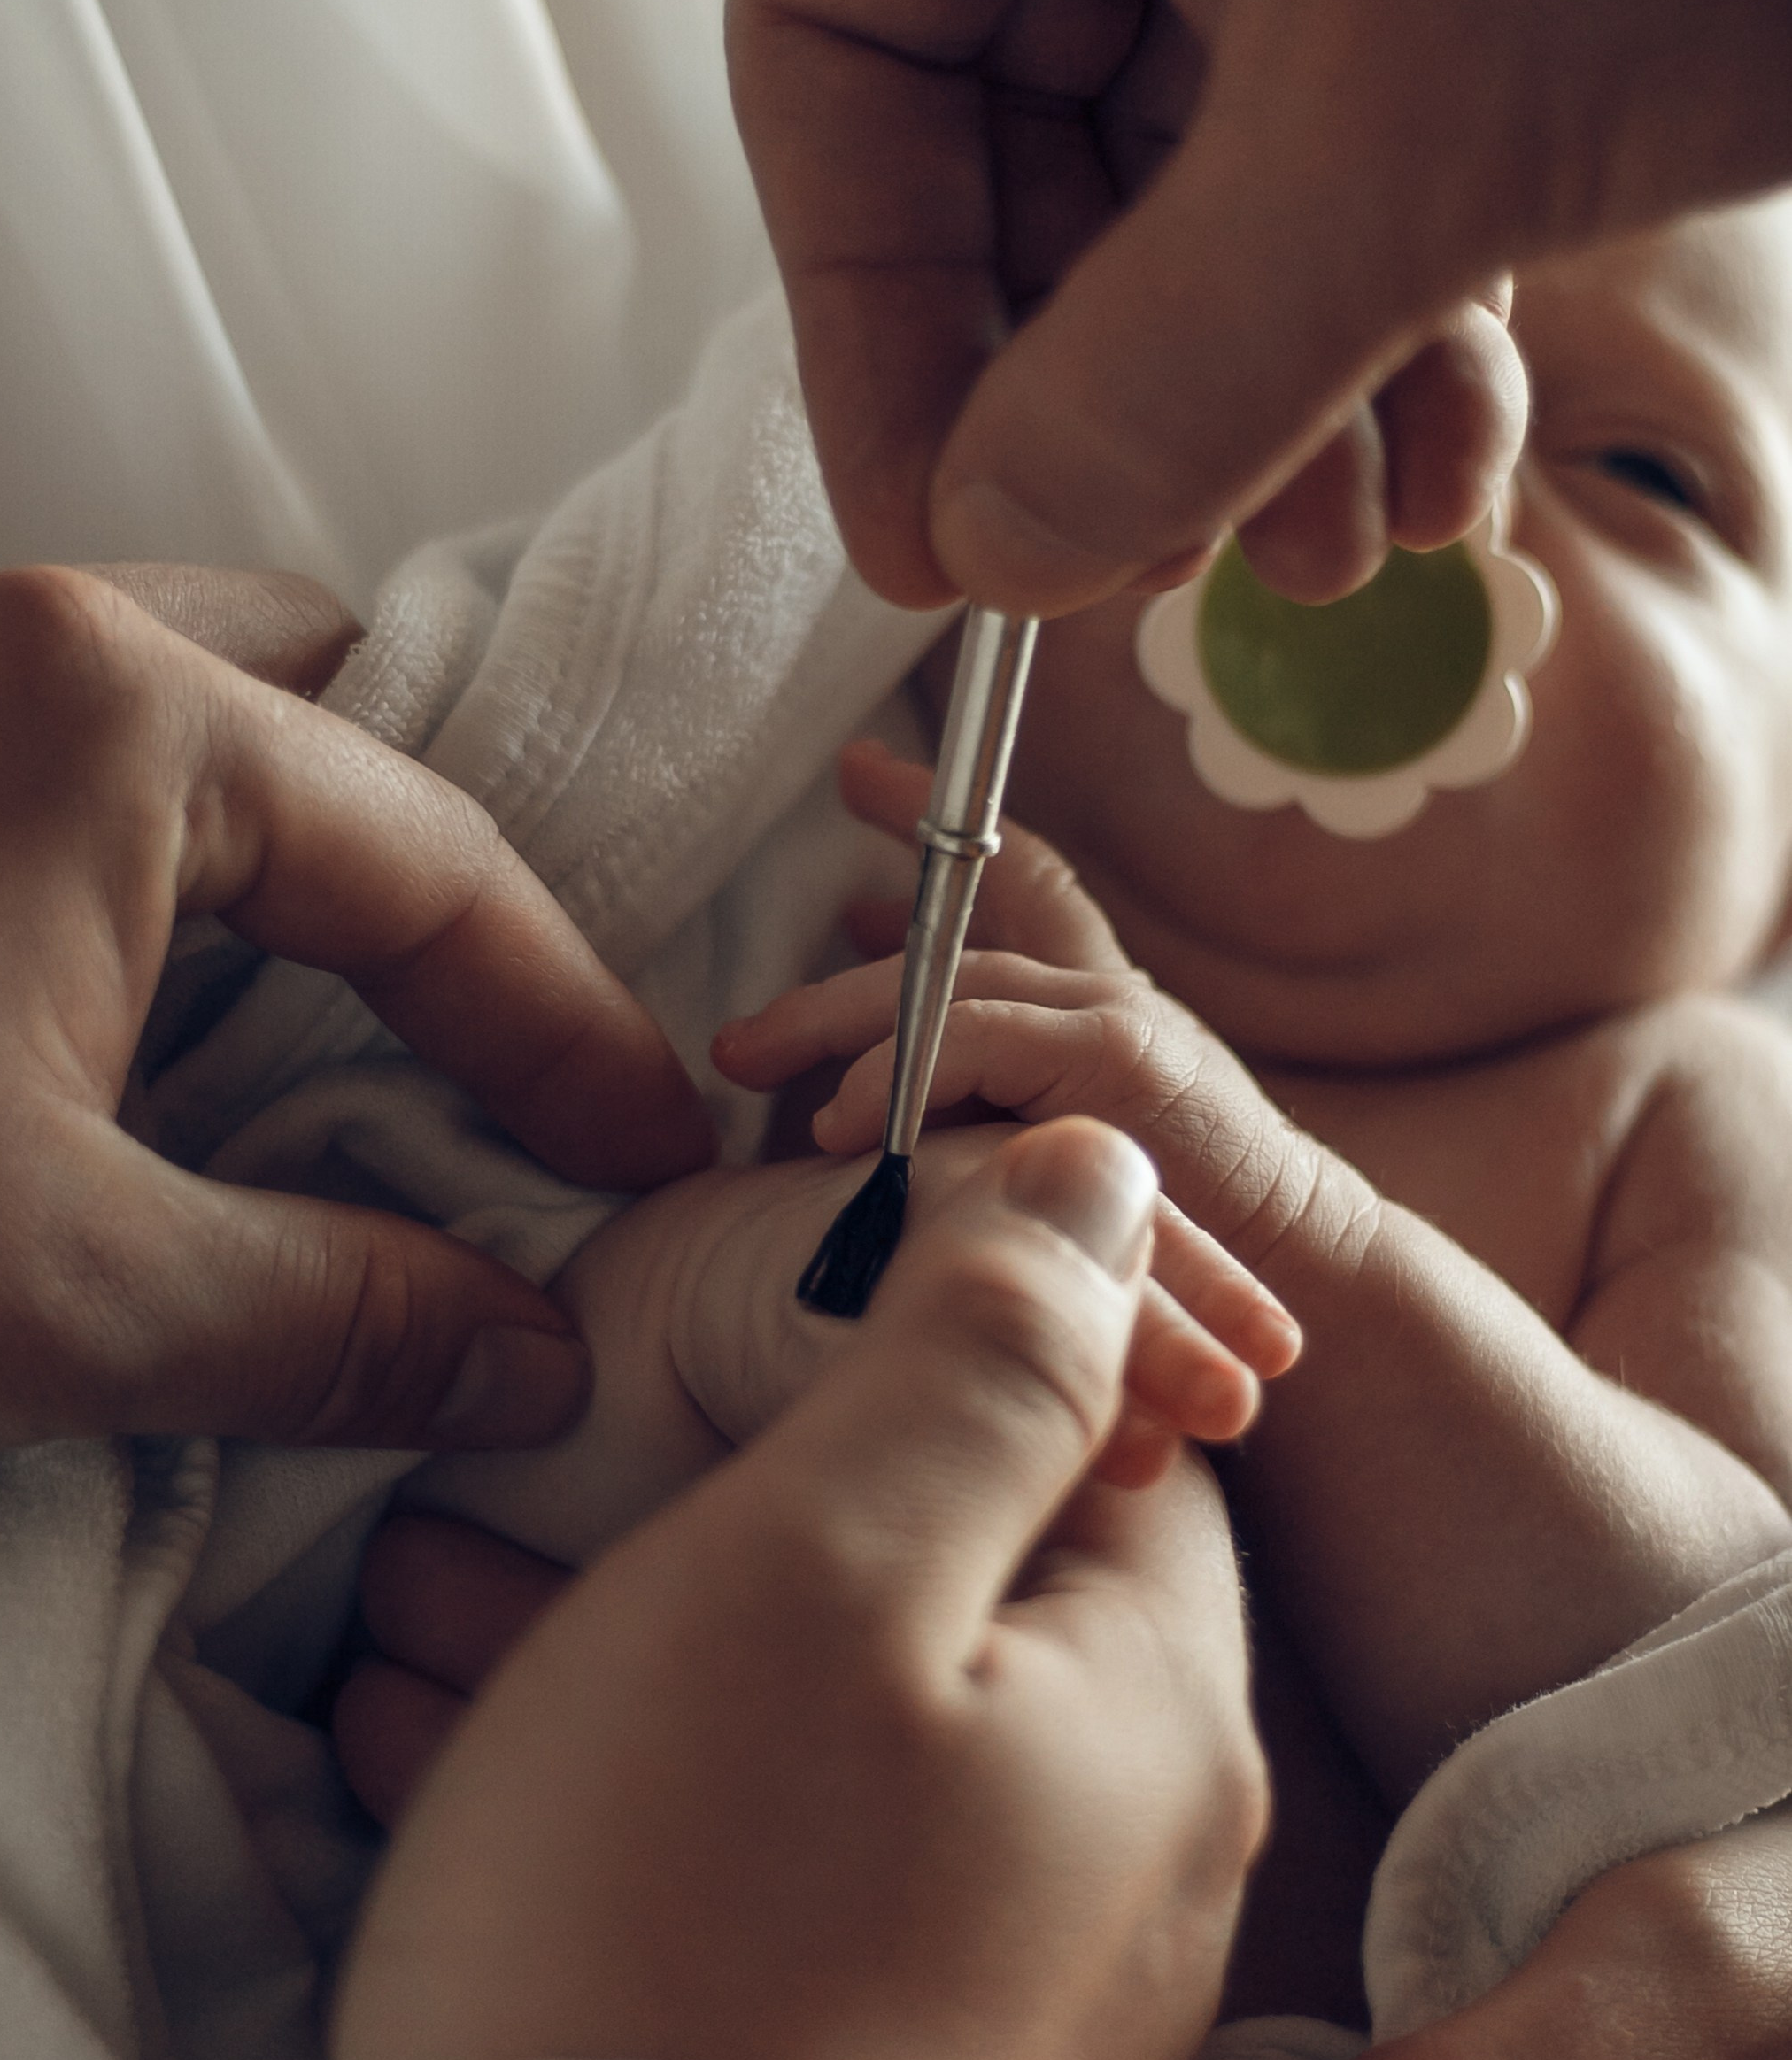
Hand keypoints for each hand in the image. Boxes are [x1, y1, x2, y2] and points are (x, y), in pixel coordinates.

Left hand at [0, 565, 712, 1463]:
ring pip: (197, 736)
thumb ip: (328, 1320)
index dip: (573, 1034)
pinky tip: (175, 1053)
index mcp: (101, 714)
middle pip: (332, 718)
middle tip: (513, 1054)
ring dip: (300, 888)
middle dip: (442, 885)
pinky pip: (77, 784)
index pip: (438, 863)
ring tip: (367, 1055)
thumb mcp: (51, 1295)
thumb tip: (526, 1357)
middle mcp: (15, 644)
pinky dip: (171, 901)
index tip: (650, 1159)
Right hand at [330, 1119, 1267, 2059]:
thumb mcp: (833, 1560)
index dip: (924, 1354)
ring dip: (659, 1663)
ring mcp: (1037, 2002)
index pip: (1108, 1433)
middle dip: (738, 1527)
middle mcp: (1147, 1865)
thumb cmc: (692, 1911)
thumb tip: (1108, 1178)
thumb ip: (990, 1353)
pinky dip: (669, 1805)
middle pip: (960, 1597)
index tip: (732, 1363)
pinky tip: (499, 1774)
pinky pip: (809, 1884)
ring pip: (854, 1743)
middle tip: (513, 1521)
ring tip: (445, 1625)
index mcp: (1164, 1706)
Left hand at [716, 742, 1336, 1278]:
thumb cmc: (1204, 1250)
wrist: (1319, 1284)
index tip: (860, 775)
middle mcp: (1109, 993)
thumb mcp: (1085, 1170)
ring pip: (947, 981)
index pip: (1017, 879)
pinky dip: (900, 1069)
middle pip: (950, 935)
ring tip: (748, 1060)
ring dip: (838, 1022)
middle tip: (739, 1005)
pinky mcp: (1121, 1058)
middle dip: (837, 961)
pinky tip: (839, 1117)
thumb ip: (1012, 1129)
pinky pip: (978, 1039)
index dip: (935, 822)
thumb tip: (891, 1119)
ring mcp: (1119, 1015)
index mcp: (1102, 1010)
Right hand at [726, 0, 1791, 612]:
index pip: (833, 54)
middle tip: (1155, 565)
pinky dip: (1377, 331)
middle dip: (1104, 392)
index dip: (870, 326)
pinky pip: (1330, 161)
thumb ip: (1160, 373)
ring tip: (1340, 551)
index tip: (940, 534)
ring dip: (1255, 403)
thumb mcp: (1401, 139)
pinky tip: (1447, 466)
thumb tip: (1001, 545)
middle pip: (1007, 145)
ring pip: (1181, 183)